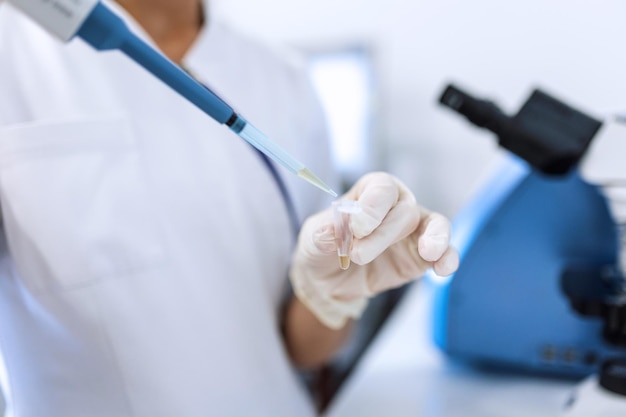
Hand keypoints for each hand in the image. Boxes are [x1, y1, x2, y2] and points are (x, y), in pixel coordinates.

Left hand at [289, 172, 458, 328]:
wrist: (328, 282)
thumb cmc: (322, 247)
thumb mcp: (312, 238)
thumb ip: (323, 233)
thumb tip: (330, 232)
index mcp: (370, 192)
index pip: (382, 188)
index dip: (373, 206)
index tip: (356, 229)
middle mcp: (395, 206)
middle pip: (404, 210)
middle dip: (383, 234)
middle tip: (358, 254)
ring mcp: (412, 231)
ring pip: (433, 225)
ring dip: (433, 237)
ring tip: (428, 252)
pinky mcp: (422, 257)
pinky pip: (444, 252)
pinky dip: (448, 258)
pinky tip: (443, 268)